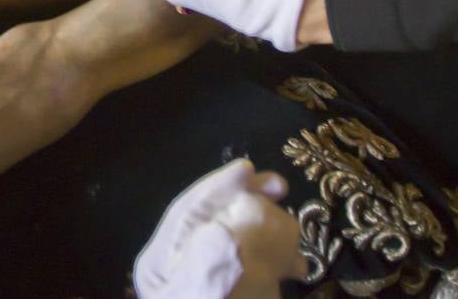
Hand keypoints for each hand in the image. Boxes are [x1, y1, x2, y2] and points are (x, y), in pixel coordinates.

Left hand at [135, 159, 306, 298]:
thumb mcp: (199, 296)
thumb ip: (211, 268)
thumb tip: (228, 231)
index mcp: (161, 265)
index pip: (186, 213)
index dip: (217, 187)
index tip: (250, 170)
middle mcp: (179, 270)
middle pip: (212, 221)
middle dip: (246, 201)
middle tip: (279, 187)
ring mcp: (207, 284)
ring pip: (236, 239)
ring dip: (267, 228)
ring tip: (294, 232)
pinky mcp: (233, 294)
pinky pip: (252, 267)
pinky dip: (276, 259)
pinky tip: (297, 265)